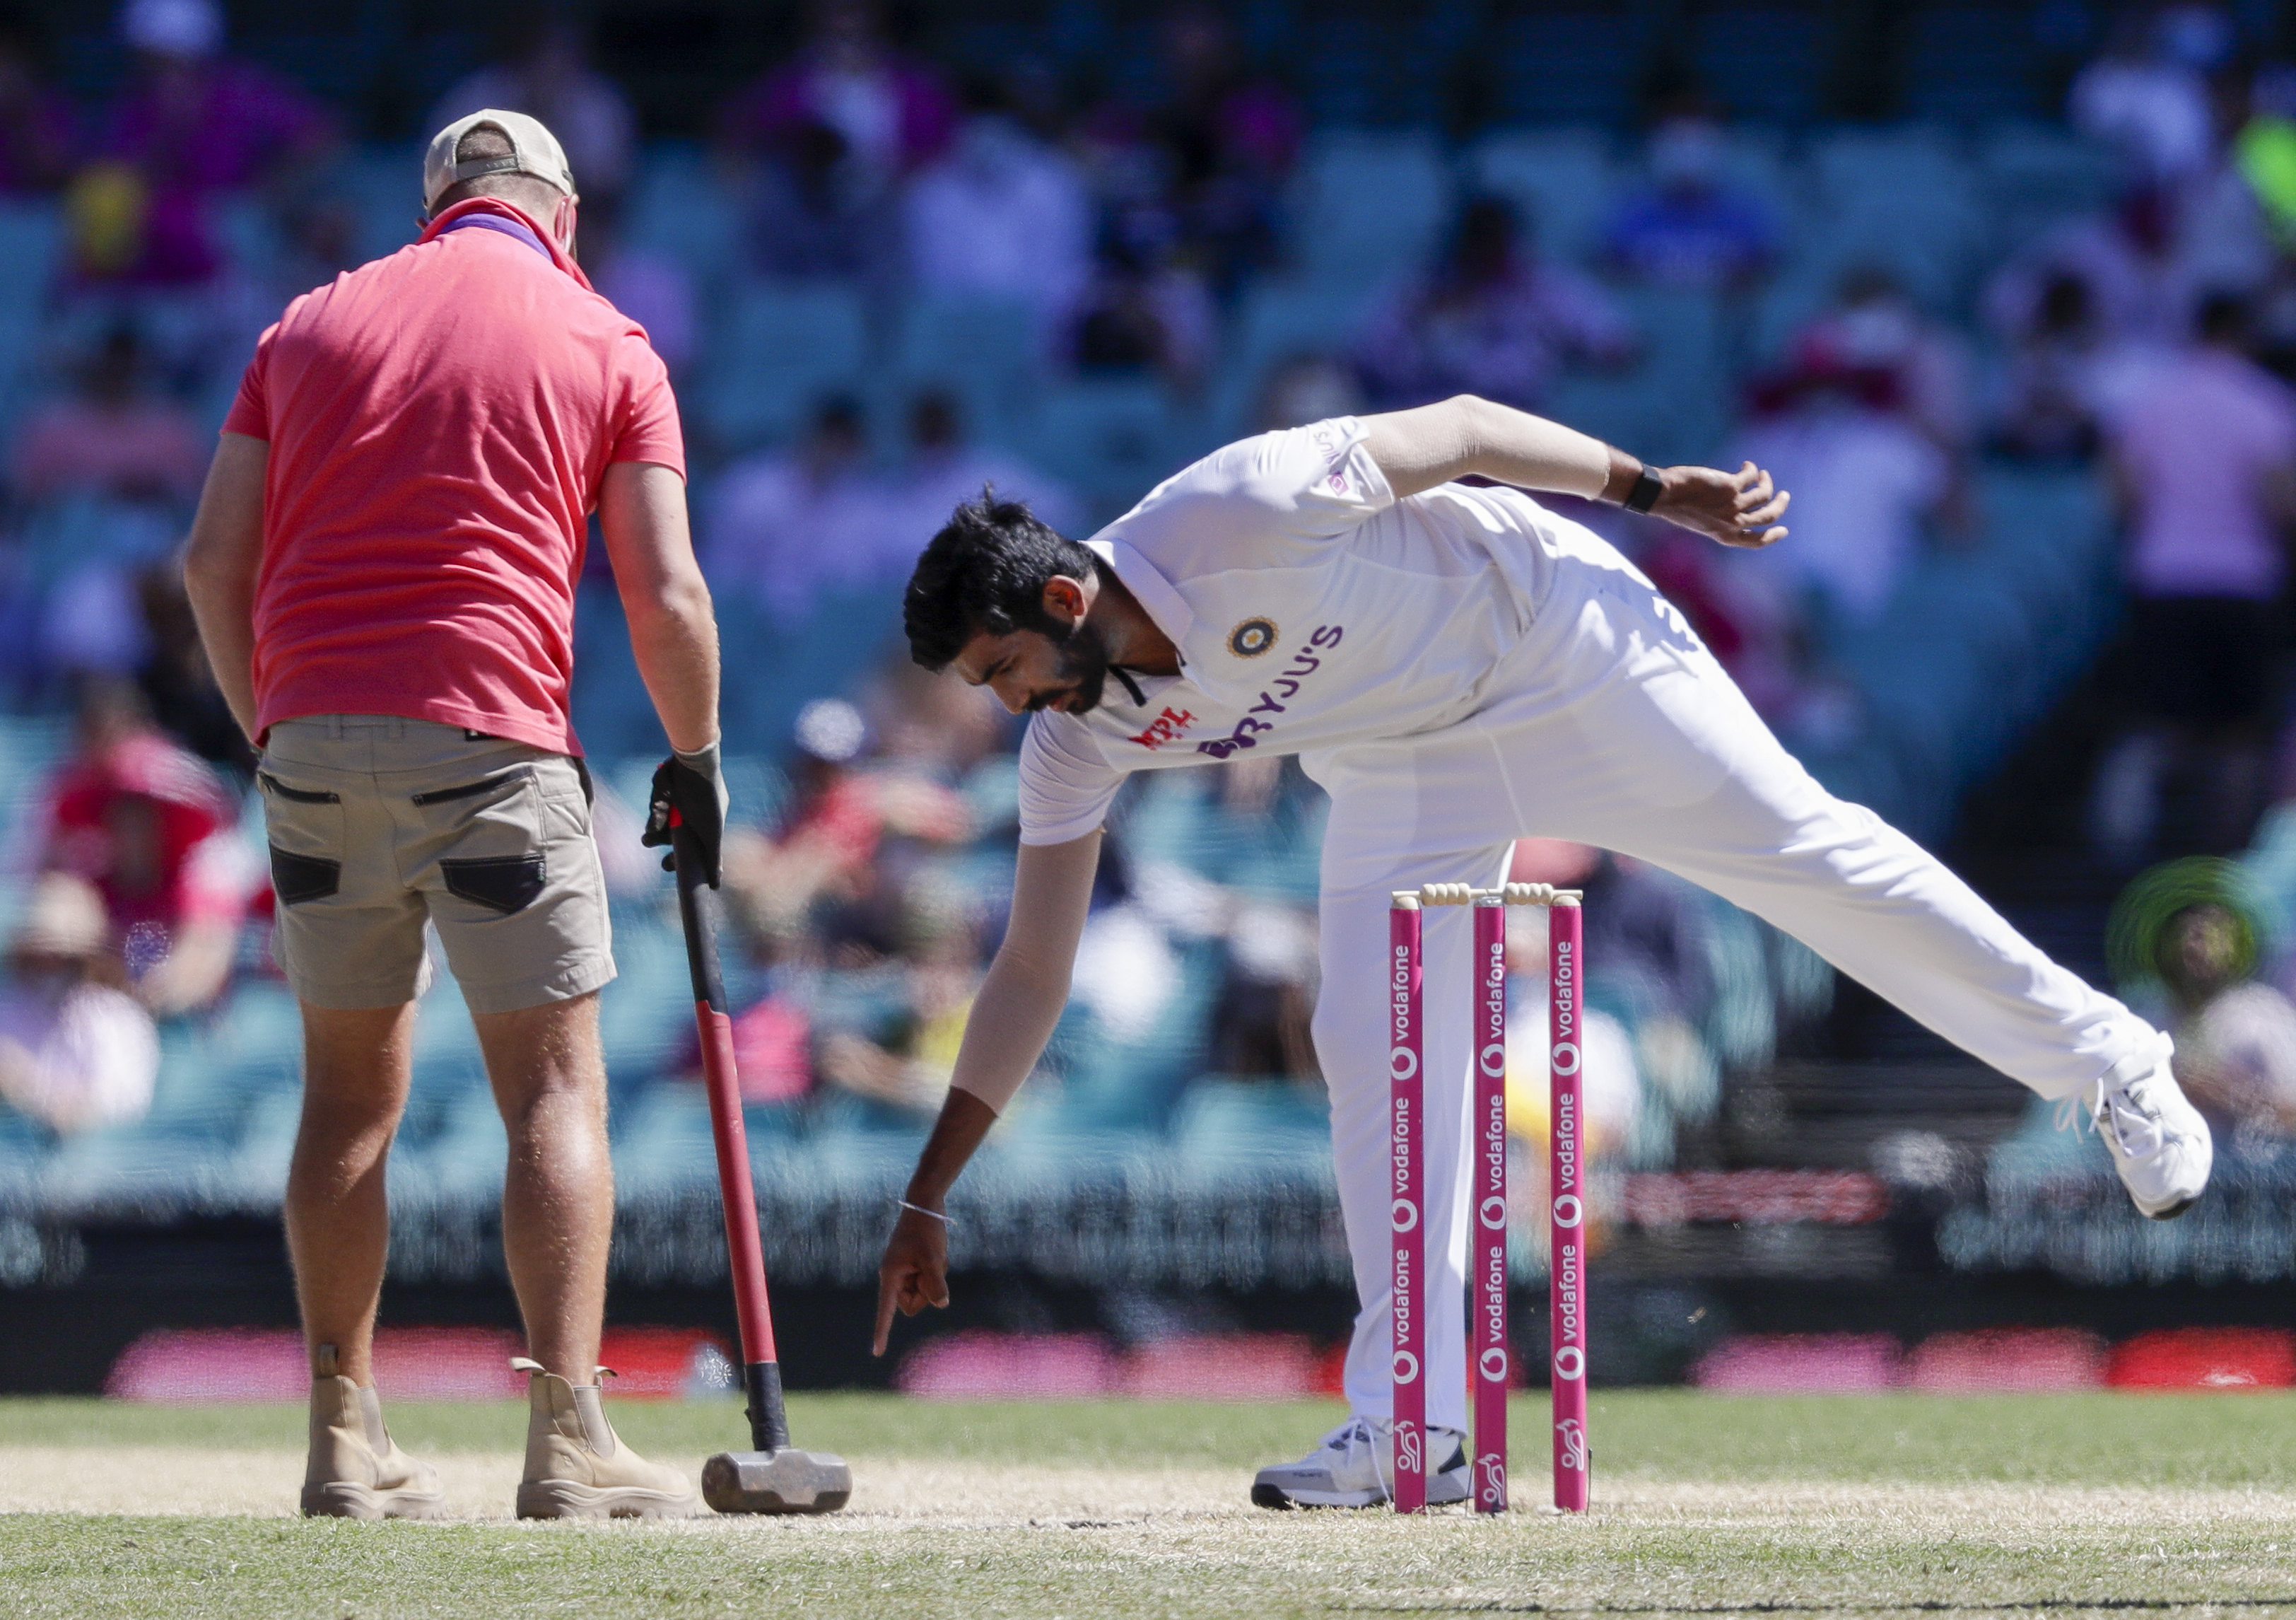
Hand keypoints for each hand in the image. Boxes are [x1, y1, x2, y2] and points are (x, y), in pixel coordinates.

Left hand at [640, 742, 728, 885]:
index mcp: (709, 826)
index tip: (682, 874)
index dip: (689, 863)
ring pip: (662, 833)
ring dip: (655, 838)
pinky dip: (654, 821)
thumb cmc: (707, 800)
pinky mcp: (661, 800)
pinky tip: (656, 819)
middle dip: (670, 856)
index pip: (699, 850)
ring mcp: (676, 810)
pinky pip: (654, 818)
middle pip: (678, 845)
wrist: (690, 766)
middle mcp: (692, 819)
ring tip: (650, 838)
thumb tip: (716, 885)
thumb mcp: (712, 832)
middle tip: (666, 864)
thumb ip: (713, 859)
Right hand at [872, 1206, 951, 1355]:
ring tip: (935, 1257)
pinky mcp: (915, 1267)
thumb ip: (936, 1284)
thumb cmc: (926, 1231)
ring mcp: (905, 1272)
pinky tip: (938, 1254)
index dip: (882, 1331)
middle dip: (927, 1290)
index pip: (886, 1310)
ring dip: (935, 1278)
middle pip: (914, 1304)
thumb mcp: (933, 1259)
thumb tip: (941, 1304)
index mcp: (891, 1276)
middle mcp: (894, 1277)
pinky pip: (929, 1281)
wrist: (925, 1205)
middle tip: (931, 1266)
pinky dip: (937, 1271)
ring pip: (924, 1293)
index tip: (877, 1353)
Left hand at [1651, 461, 1790, 548]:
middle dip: (1780, 505)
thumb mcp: (1701, 521)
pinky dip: (1751, 469)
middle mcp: (1732, 523)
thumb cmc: (1677, 507)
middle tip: (1784, 495)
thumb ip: (1721, 519)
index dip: (1773, 537)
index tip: (1784, 530)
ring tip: (1762, 474)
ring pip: (1764, 494)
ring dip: (1767, 482)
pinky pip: (1751, 476)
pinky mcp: (1731, 486)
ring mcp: (1733, 505)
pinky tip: (1746, 465)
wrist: (1663, 496)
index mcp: (1724, 535)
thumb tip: (1739, 504)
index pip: (1755, 542)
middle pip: (1768, 516)